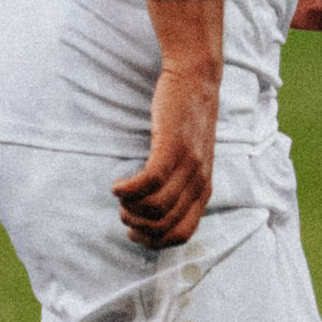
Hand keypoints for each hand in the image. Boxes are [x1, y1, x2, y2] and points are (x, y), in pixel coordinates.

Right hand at [115, 66, 217, 248]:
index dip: (154, 242)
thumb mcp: (191, 160)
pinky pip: (149, 182)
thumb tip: (155, 213)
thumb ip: (181, 184)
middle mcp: (199, 181)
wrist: (197, 79)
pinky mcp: (172, 147)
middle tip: (124, 211)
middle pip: (164, 227)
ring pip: (155, 208)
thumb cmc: (186, 120)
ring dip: (130, 209)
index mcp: (203, 190)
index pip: (182, 234)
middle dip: (137, 227)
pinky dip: (128, 190)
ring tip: (122, 196)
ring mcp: (188, 165)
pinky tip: (118, 185)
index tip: (135, 232)